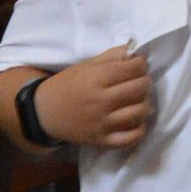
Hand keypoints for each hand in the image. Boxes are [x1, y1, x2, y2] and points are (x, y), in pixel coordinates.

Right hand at [35, 45, 153, 147]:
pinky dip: (140, 130)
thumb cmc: (68, 85)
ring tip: (139, 101)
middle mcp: (101, 101)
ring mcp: (102, 123)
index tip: (138, 66)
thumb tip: (135, 51)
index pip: (133, 69)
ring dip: (145, 104)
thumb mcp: (86, 66)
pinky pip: (131, 138)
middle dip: (145, 82)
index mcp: (96, 78)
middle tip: (141, 82)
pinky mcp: (102, 141)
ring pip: (140, 112)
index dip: (141, 65)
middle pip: (140, 89)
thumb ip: (112, 57)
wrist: (45, 112)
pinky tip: (136, 121)